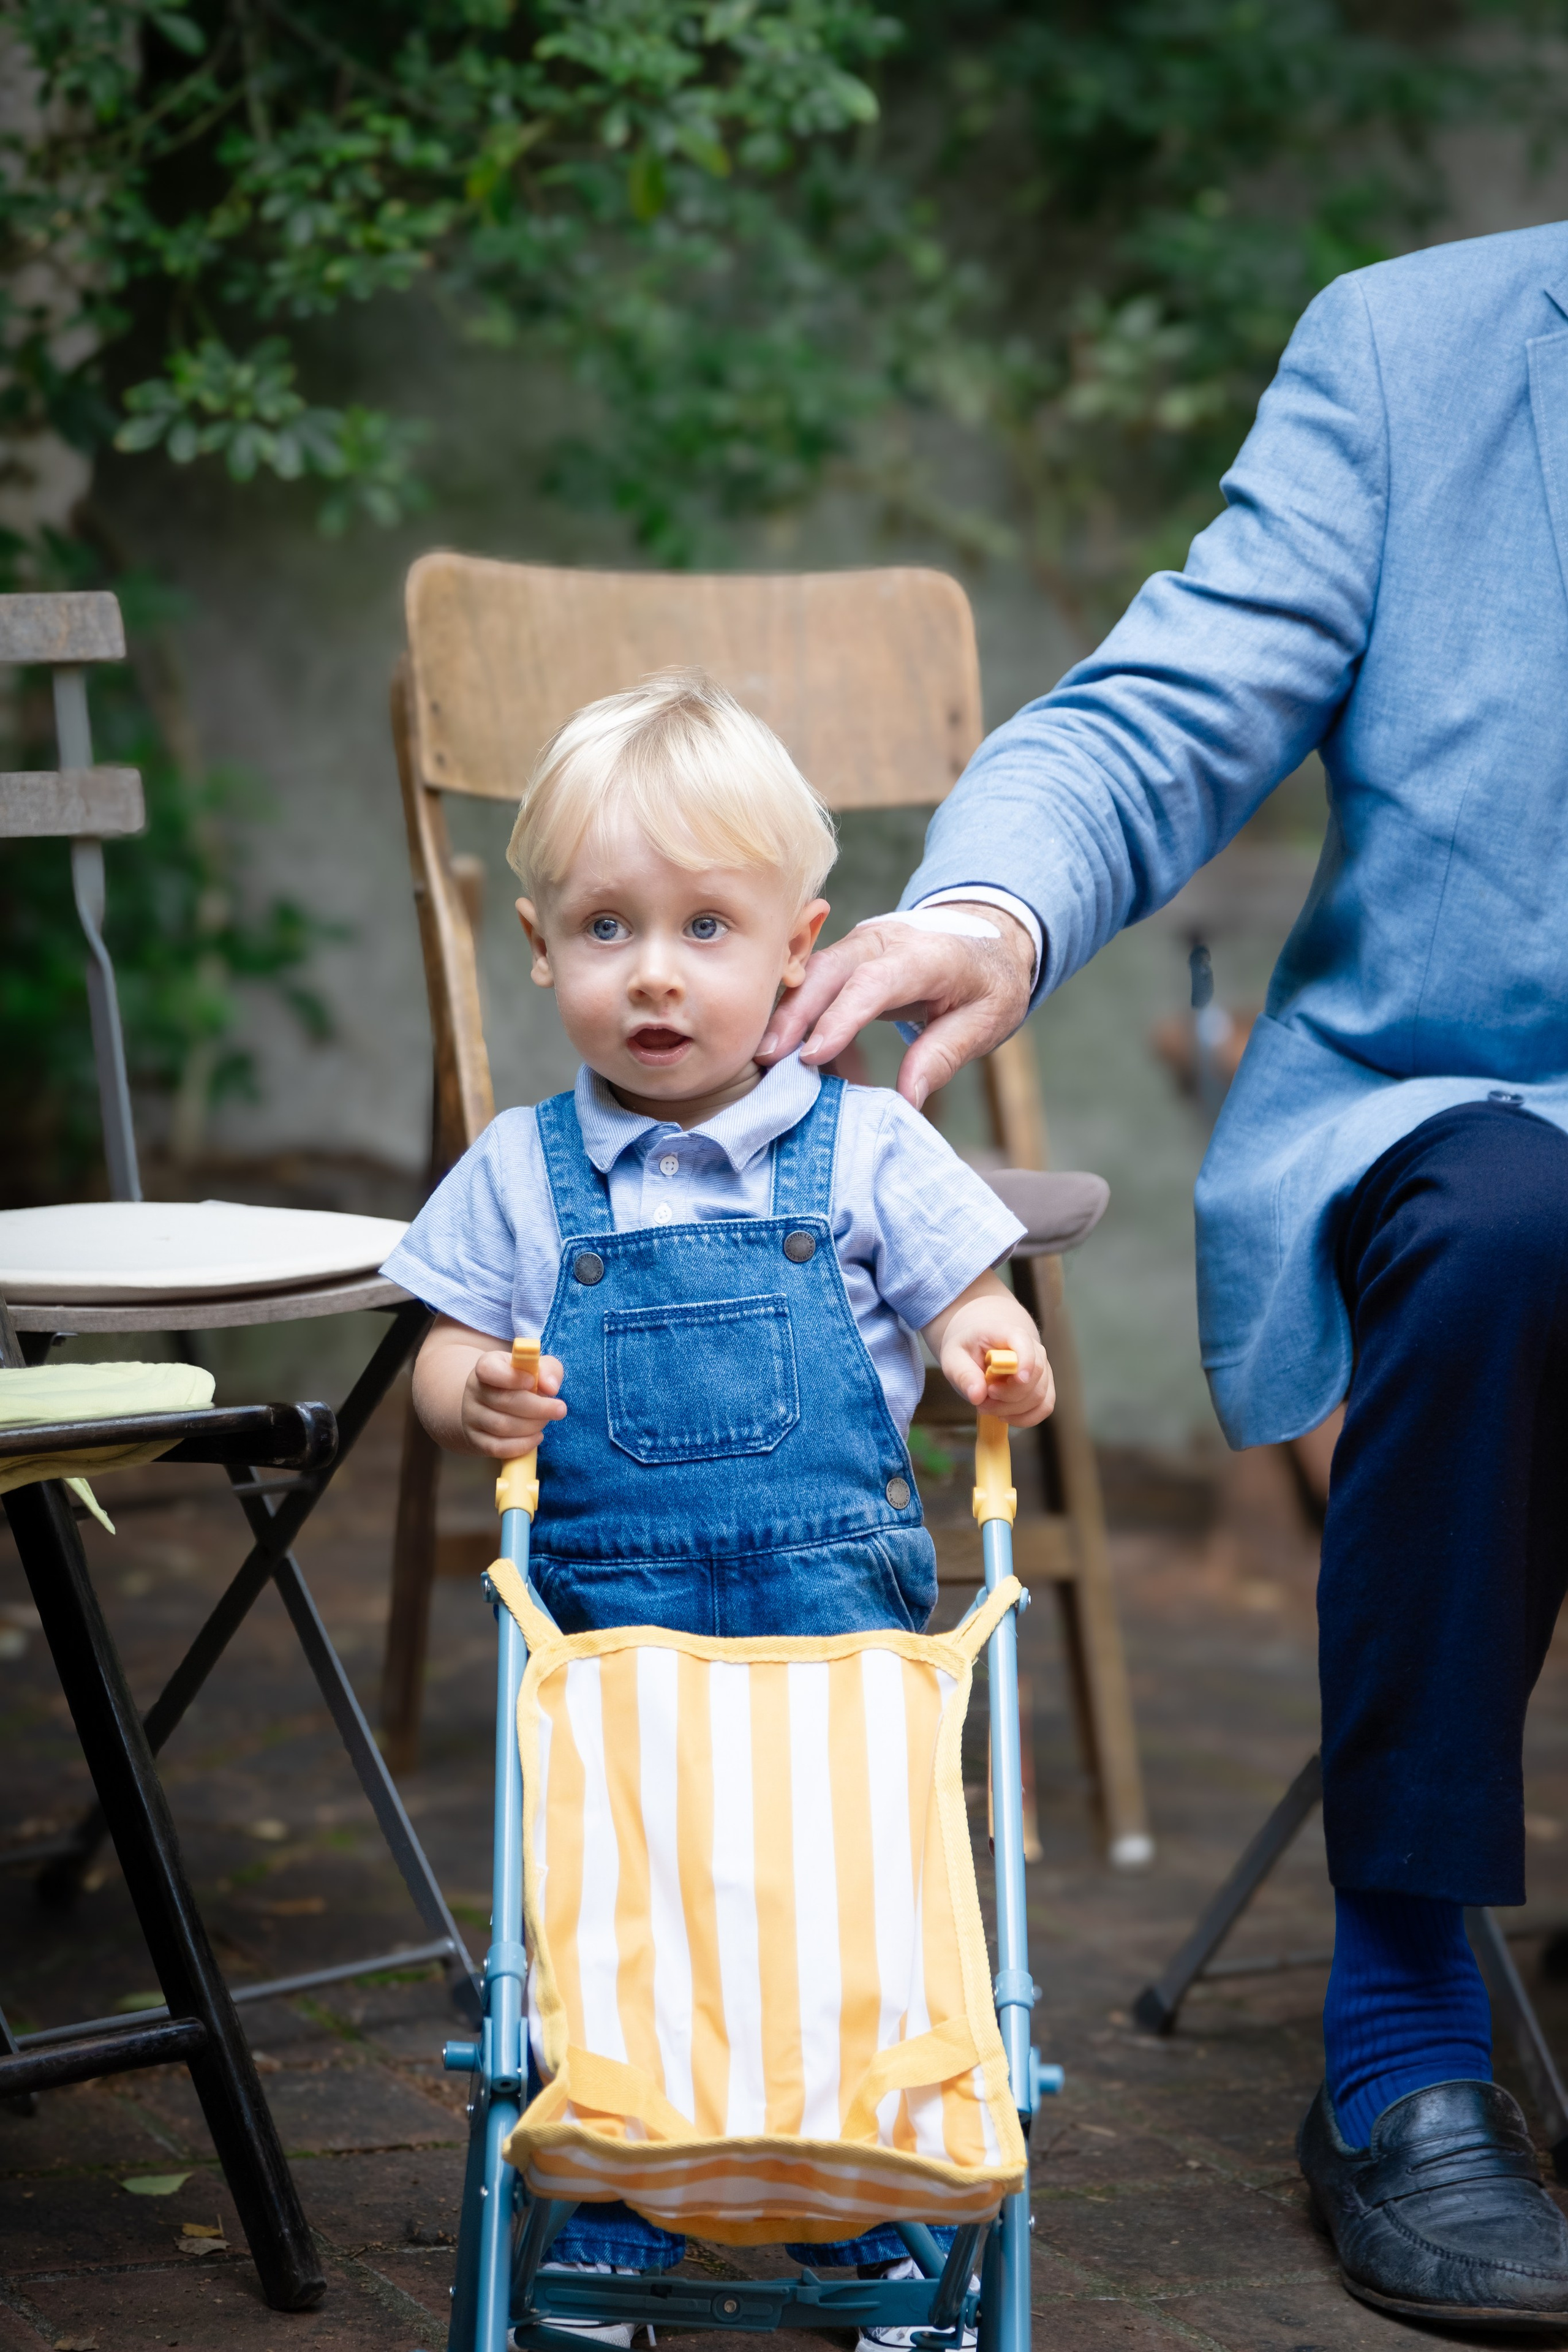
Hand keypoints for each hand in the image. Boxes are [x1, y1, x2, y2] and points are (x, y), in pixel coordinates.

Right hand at [460, 1348, 566, 1460]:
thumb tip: (551, 1387)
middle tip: (560, 1409)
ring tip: (546, 1421)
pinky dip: (522, 1445)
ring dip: (532, 1426)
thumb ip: (548, 1370)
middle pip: (503, 1401)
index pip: (489, 1369)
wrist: (492, 1404)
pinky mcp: (475, 1440)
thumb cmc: (520, 1382)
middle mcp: (474, 1390)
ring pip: (502, 1426)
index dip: (512, 1377)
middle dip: (538, 1408)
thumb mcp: (535, 1368)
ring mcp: (471, 1417)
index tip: (533, 1381)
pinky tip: (537, 1437)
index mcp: (487, 1366)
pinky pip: (497, 1447)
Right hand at [756, 906, 1034, 1110]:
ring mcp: (860, 942)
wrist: (988, 934)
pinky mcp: (846, 953)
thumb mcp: (988, 1020)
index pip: (874, 981)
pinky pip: (811, 976)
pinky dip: (791, 1007)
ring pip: (811, 970)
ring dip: (784, 1012)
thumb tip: (906, 1099)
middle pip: (829, 970)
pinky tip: (774, 1041)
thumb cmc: (989, 982)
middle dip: (794, 1013)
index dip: (841, 1017)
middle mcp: (886, 940)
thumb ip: (944, 1054)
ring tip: (761, 1055)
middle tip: (766, 1057)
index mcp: (928, 954)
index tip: (812, 1055)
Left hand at [924, 1275, 1053, 1427]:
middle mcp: (1033, 1349)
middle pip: (1035, 1375)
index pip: (1024, 1344)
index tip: (1018, 1379)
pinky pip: (1044, 1407)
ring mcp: (1042, 1369)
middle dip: (1007, 1396)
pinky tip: (1005, 1416)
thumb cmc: (968, 1351)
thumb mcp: (954, 1358)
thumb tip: (977, 1395)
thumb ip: (963, 1375)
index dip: (1026, 1362)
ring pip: (1039, 1395)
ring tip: (987, 1406)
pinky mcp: (1044, 1387)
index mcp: (1008, 1333)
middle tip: (982, 1401)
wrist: (979, 1351)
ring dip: (1011, 1409)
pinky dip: (1025, 1418)